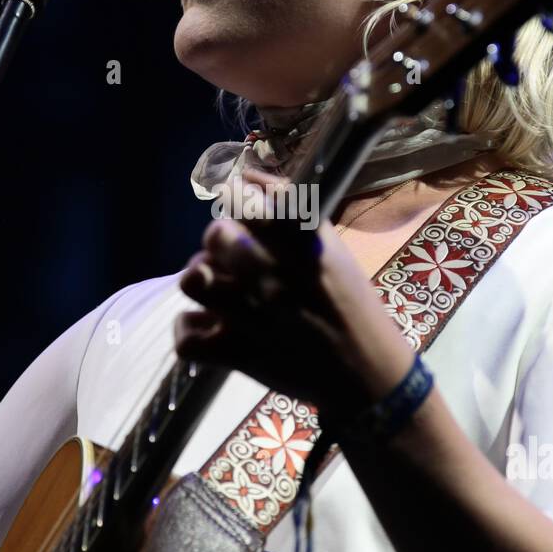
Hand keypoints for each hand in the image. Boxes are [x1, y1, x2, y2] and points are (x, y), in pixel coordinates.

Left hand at [174, 169, 415, 418]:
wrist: (366, 374)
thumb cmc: (348, 306)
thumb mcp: (331, 250)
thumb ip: (292, 211)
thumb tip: (246, 177)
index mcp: (303, 243)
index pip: (248, 196)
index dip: (237, 195)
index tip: (239, 204)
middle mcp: (276, 274)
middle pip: (214, 234)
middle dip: (218, 239)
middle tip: (229, 254)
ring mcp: (253, 316)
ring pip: (192, 280)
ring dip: (198, 279)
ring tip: (213, 286)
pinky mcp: (238, 354)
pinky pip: (186, 337)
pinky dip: (189, 331)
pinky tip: (207, 327)